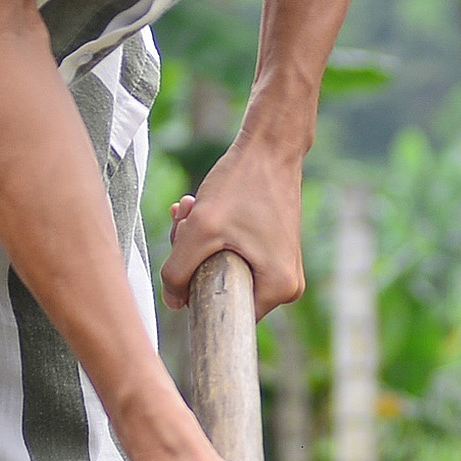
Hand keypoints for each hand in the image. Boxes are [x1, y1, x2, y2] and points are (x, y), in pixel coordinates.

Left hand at [160, 135, 304, 314]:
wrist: (270, 146)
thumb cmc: (242, 184)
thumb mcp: (200, 230)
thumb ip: (177, 271)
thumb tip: (173, 302)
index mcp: (278, 289)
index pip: (225, 314)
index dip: (196, 294)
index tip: (186, 261)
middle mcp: (287, 285)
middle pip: (223, 290)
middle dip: (193, 260)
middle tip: (183, 223)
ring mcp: (282, 267)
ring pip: (223, 270)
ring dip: (197, 243)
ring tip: (190, 208)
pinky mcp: (274, 251)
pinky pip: (233, 255)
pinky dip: (211, 235)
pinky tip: (198, 208)